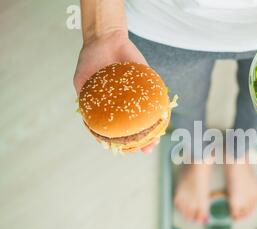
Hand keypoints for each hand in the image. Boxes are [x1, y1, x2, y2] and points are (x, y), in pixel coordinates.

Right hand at [74, 30, 158, 152]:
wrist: (105, 38)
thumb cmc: (91, 60)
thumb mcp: (82, 82)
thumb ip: (84, 100)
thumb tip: (88, 121)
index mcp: (112, 107)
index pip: (119, 129)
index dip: (123, 142)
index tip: (125, 151)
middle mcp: (127, 103)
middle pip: (138, 126)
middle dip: (142, 141)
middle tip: (146, 150)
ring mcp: (139, 95)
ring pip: (150, 116)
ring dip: (154, 130)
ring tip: (155, 140)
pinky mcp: (149, 83)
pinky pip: (157, 98)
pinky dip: (161, 108)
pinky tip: (163, 118)